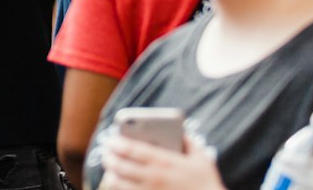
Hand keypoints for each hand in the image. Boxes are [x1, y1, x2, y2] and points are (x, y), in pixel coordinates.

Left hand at [103, 132, 223, 189]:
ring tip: (110, 169)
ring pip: (121, 184)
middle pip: (122, 166)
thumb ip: (188, 141)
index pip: (133, 149)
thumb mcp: (201, 157)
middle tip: (105, 153)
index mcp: (164, 161)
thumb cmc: (206, 181)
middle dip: (110, 158)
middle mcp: (154, 177)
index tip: (110, 139)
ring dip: (112, 175)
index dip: (117, 143)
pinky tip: (120, 185)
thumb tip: (178, 129)